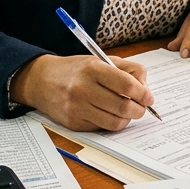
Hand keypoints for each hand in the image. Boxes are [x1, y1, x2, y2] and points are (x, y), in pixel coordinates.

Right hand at [11, 55, 153, 130]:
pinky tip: (109, 114)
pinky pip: (101, 128)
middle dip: (139, 110)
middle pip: (123, 107)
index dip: (143, 93)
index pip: (126, 84)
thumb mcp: (100, 60)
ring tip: (127, 112)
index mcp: (92, 69)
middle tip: (141, 107)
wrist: (41, 81)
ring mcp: (77, 108)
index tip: (148, 97)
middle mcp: (83, 88)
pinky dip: (111, 123)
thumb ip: (127, 70)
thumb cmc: (76, 70)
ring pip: (114, 122)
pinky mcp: (73, 123)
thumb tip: (145, 90)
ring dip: (127, 119)